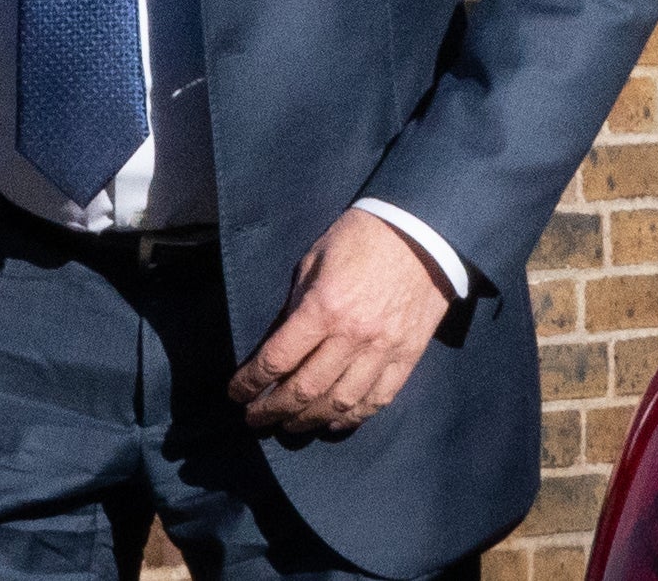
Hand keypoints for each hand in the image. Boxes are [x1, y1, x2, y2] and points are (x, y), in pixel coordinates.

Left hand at [227, 207, 452, 434]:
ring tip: (290, 425)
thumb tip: (276, 342)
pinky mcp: (407, 356)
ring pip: (340, 403)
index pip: (277, 359)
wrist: (422, 232)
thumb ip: (295, 305)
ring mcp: (382, 350)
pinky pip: (379, 399)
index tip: (236, 393)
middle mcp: (352, 337)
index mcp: (323, 308)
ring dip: (309, 420)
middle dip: (272, 410)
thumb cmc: (361, 238)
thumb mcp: (314, 261)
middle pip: (304, 390)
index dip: (251, 382)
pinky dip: (354, 417)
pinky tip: (335, 422)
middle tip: (255, 418)